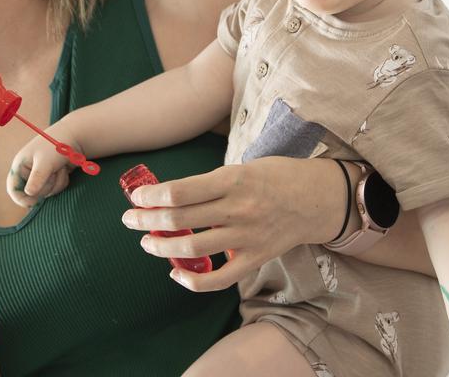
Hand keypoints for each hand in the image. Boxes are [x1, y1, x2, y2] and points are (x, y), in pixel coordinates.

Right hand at [7, 122, 80, 206]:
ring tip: (59, 167)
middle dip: (46, 185)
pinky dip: (62, 181)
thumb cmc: (56, 145)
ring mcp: (41, 176)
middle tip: (52, 171)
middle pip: (33, 194)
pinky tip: (64, 169)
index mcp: (20, 166)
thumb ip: (37, 178)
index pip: (13, 189)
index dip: (21, 199)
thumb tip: (28, 194)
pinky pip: (56, 189)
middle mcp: (29, 172)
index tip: (34, 203)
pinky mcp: (52, 178)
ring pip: (47, 193)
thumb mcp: (45, 161)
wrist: (76, 137)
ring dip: (56, 182)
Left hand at [120, 156, 342, 291]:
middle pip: (179, 220)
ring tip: (147, 242)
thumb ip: (210, 182)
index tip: (136, 197)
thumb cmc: (276, 176)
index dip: (151, 197)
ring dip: (161, 247)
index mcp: (232, 180)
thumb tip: (169, 195)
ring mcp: (247, 237)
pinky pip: (218, 279)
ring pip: (192, 249)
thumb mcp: (243, 167)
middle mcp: (238, 209)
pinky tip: (175, 273)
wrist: (318, 198)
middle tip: (130, 219)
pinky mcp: (255, 259)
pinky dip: (191, 281)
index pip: (180, 192)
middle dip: (146, 220)